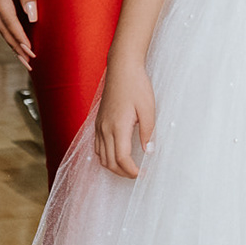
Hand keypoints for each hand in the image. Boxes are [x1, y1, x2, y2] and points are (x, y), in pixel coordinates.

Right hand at [0, 0, 36, 68]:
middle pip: (1, 25)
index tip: (30, 52)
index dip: (20, 38)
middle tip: (27, 62)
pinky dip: (7, 25)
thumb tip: (32, 17)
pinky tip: (16, 33)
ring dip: (10, 37)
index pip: (9, 20)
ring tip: (22, 54)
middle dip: (14, 44)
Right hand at [95, 62, 156, 178]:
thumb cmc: (137, 86)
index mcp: (117, 127)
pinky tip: (117, 155)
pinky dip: (105, 156)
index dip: (131, 171)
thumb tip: (148, 152)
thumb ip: (148, 132)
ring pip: (100, 156)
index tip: (143, 174)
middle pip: (109, 162)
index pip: (121, 158)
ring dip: (113, 166)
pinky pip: (97, 146)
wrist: (122, 70)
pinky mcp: (98, 122)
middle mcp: (104, 129)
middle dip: (123, 173)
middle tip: (138, 174)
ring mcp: (99, 126)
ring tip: (129, 168)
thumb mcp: (148, 109)